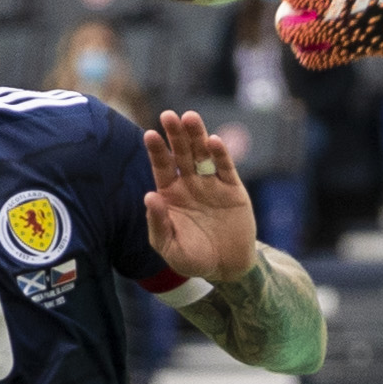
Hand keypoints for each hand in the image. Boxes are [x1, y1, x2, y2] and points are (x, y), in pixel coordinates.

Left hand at [142, 110, 257, 284]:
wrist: (226, 268)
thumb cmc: (193, 259)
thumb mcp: (170, 248)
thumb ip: (158, 224)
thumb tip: (150, 196)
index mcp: (171, 194)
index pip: (162, 167)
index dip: (157, 151)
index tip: (150, 134)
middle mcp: (190, 183)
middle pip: (182, 153)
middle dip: (176, 135)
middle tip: (169, 115)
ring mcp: (212, 184)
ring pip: (203, 154)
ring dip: (197, 136)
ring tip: (190, 117)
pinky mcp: (233, 189)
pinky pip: (226, 168)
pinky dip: (221, 154)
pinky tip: (214, 141)